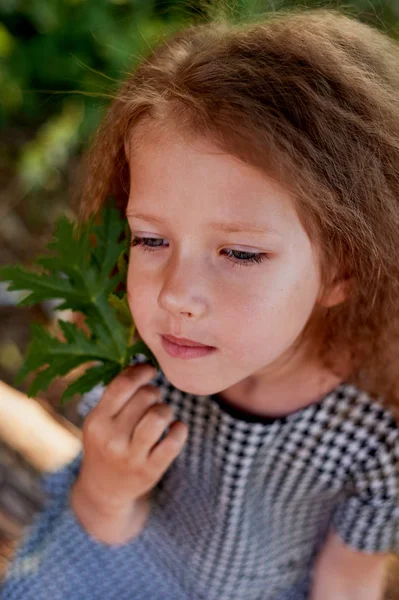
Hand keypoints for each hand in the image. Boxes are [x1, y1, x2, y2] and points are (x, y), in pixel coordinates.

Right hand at [73, 363, 188, 517]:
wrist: (103, 489)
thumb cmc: (105, 443)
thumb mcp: (99, 420)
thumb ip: (116, 394)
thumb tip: (142, 361)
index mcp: (96, 420)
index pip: (122, 384)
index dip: (141, 372)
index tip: (150, 370)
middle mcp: (111, 438)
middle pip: (145, 397)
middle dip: (154, 392)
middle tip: (153, 398)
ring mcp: (131, 456)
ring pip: (159, 416)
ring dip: (166, 409)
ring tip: (162, 414)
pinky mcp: (150, 470)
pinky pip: (174, 441)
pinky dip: (180, 430)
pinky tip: (175, 429)